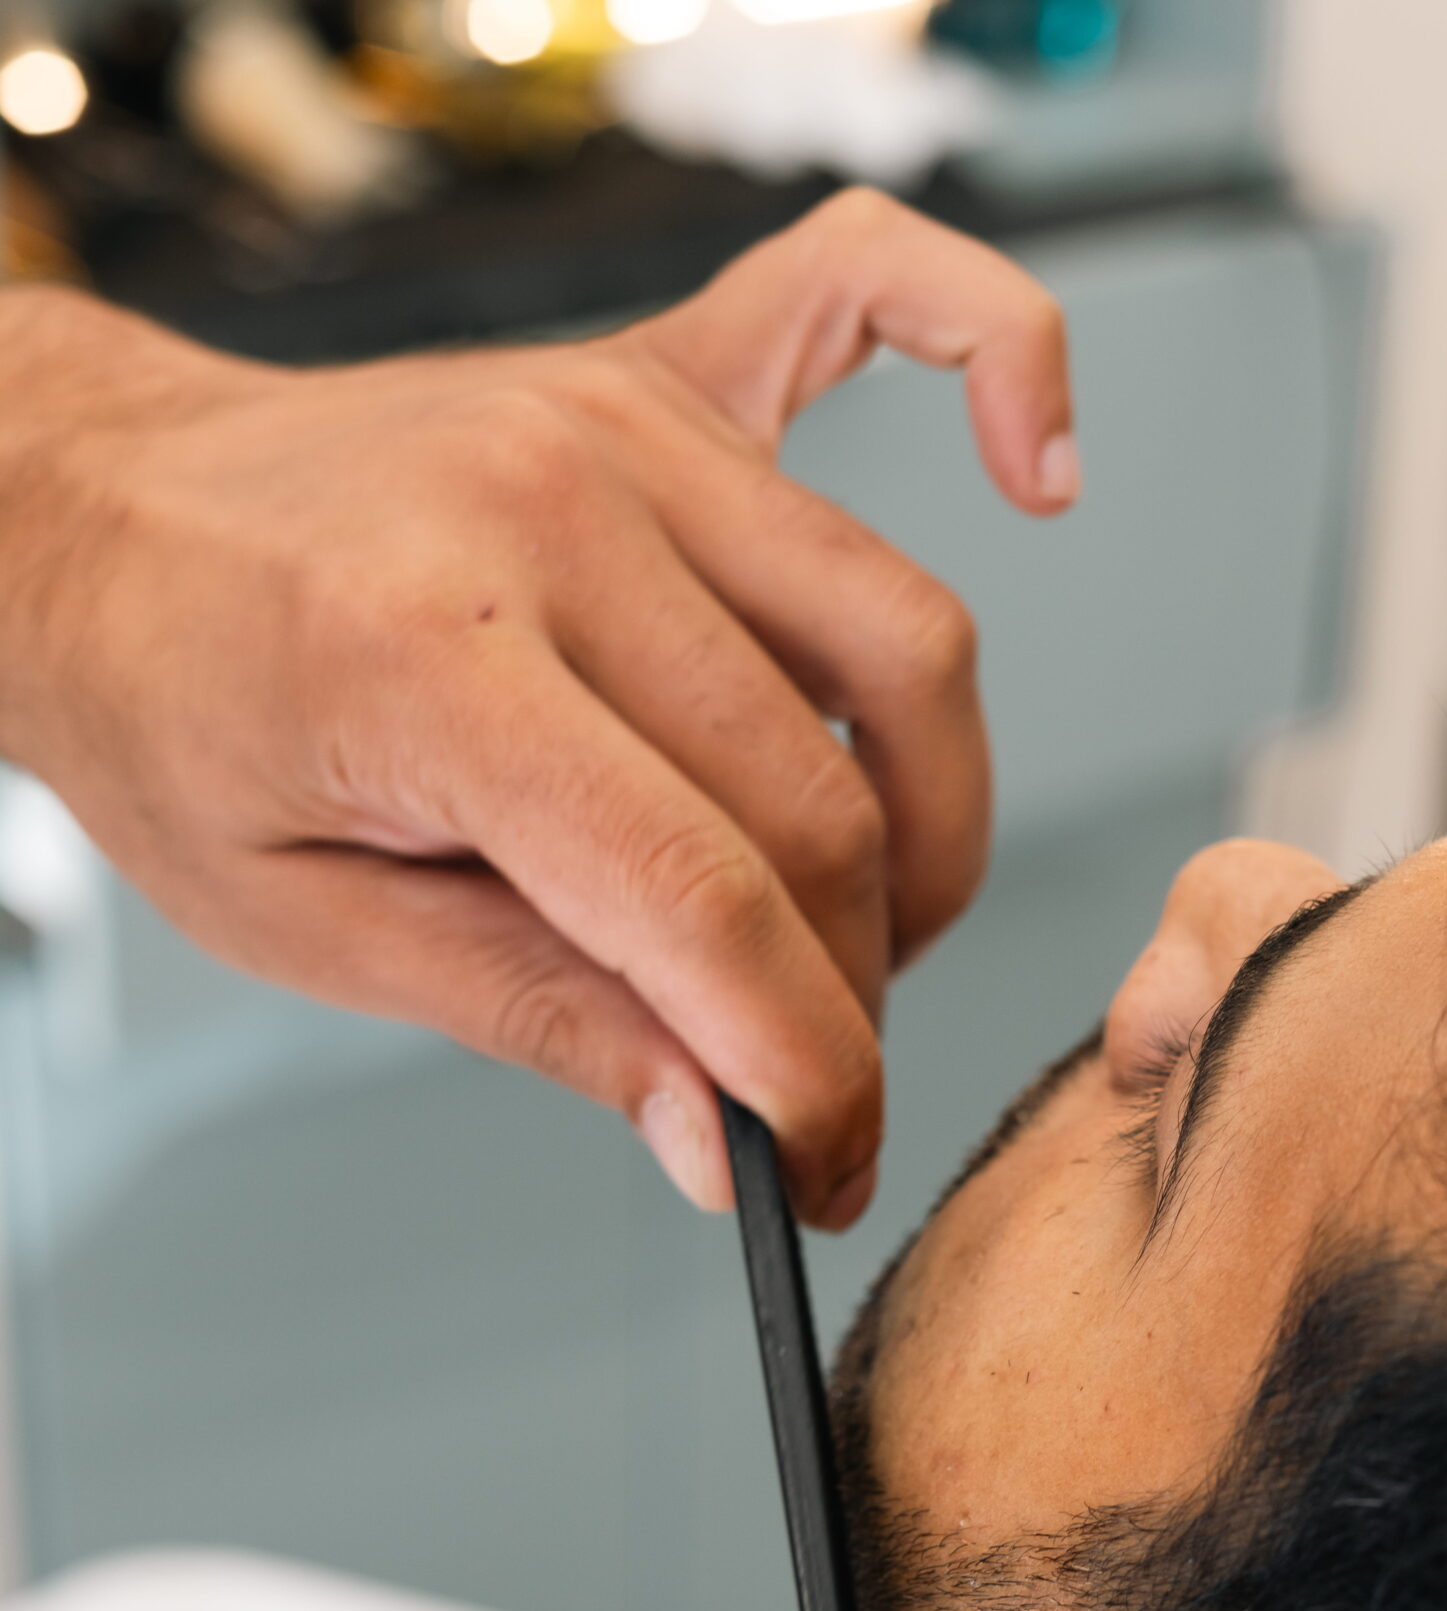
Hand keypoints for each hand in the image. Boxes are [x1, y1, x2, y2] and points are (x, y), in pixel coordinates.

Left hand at [0, 191, 1078, 1225]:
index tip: (827, 1166)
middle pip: (817, 798)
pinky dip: (1000, 363)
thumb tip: (725, 1140)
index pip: (699, 898)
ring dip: (927, 817)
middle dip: (850, 984)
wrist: (98, 511)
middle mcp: (547, 510)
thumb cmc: (176, 707)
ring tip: (863, 914)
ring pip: (898, 641)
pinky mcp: (658, 378)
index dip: (799, 1066)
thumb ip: (543, 1020)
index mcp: (424, 655)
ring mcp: (619, 425)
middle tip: (810, 1072)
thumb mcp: (310, 926)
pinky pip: (874, 298)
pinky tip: (1038, 473)